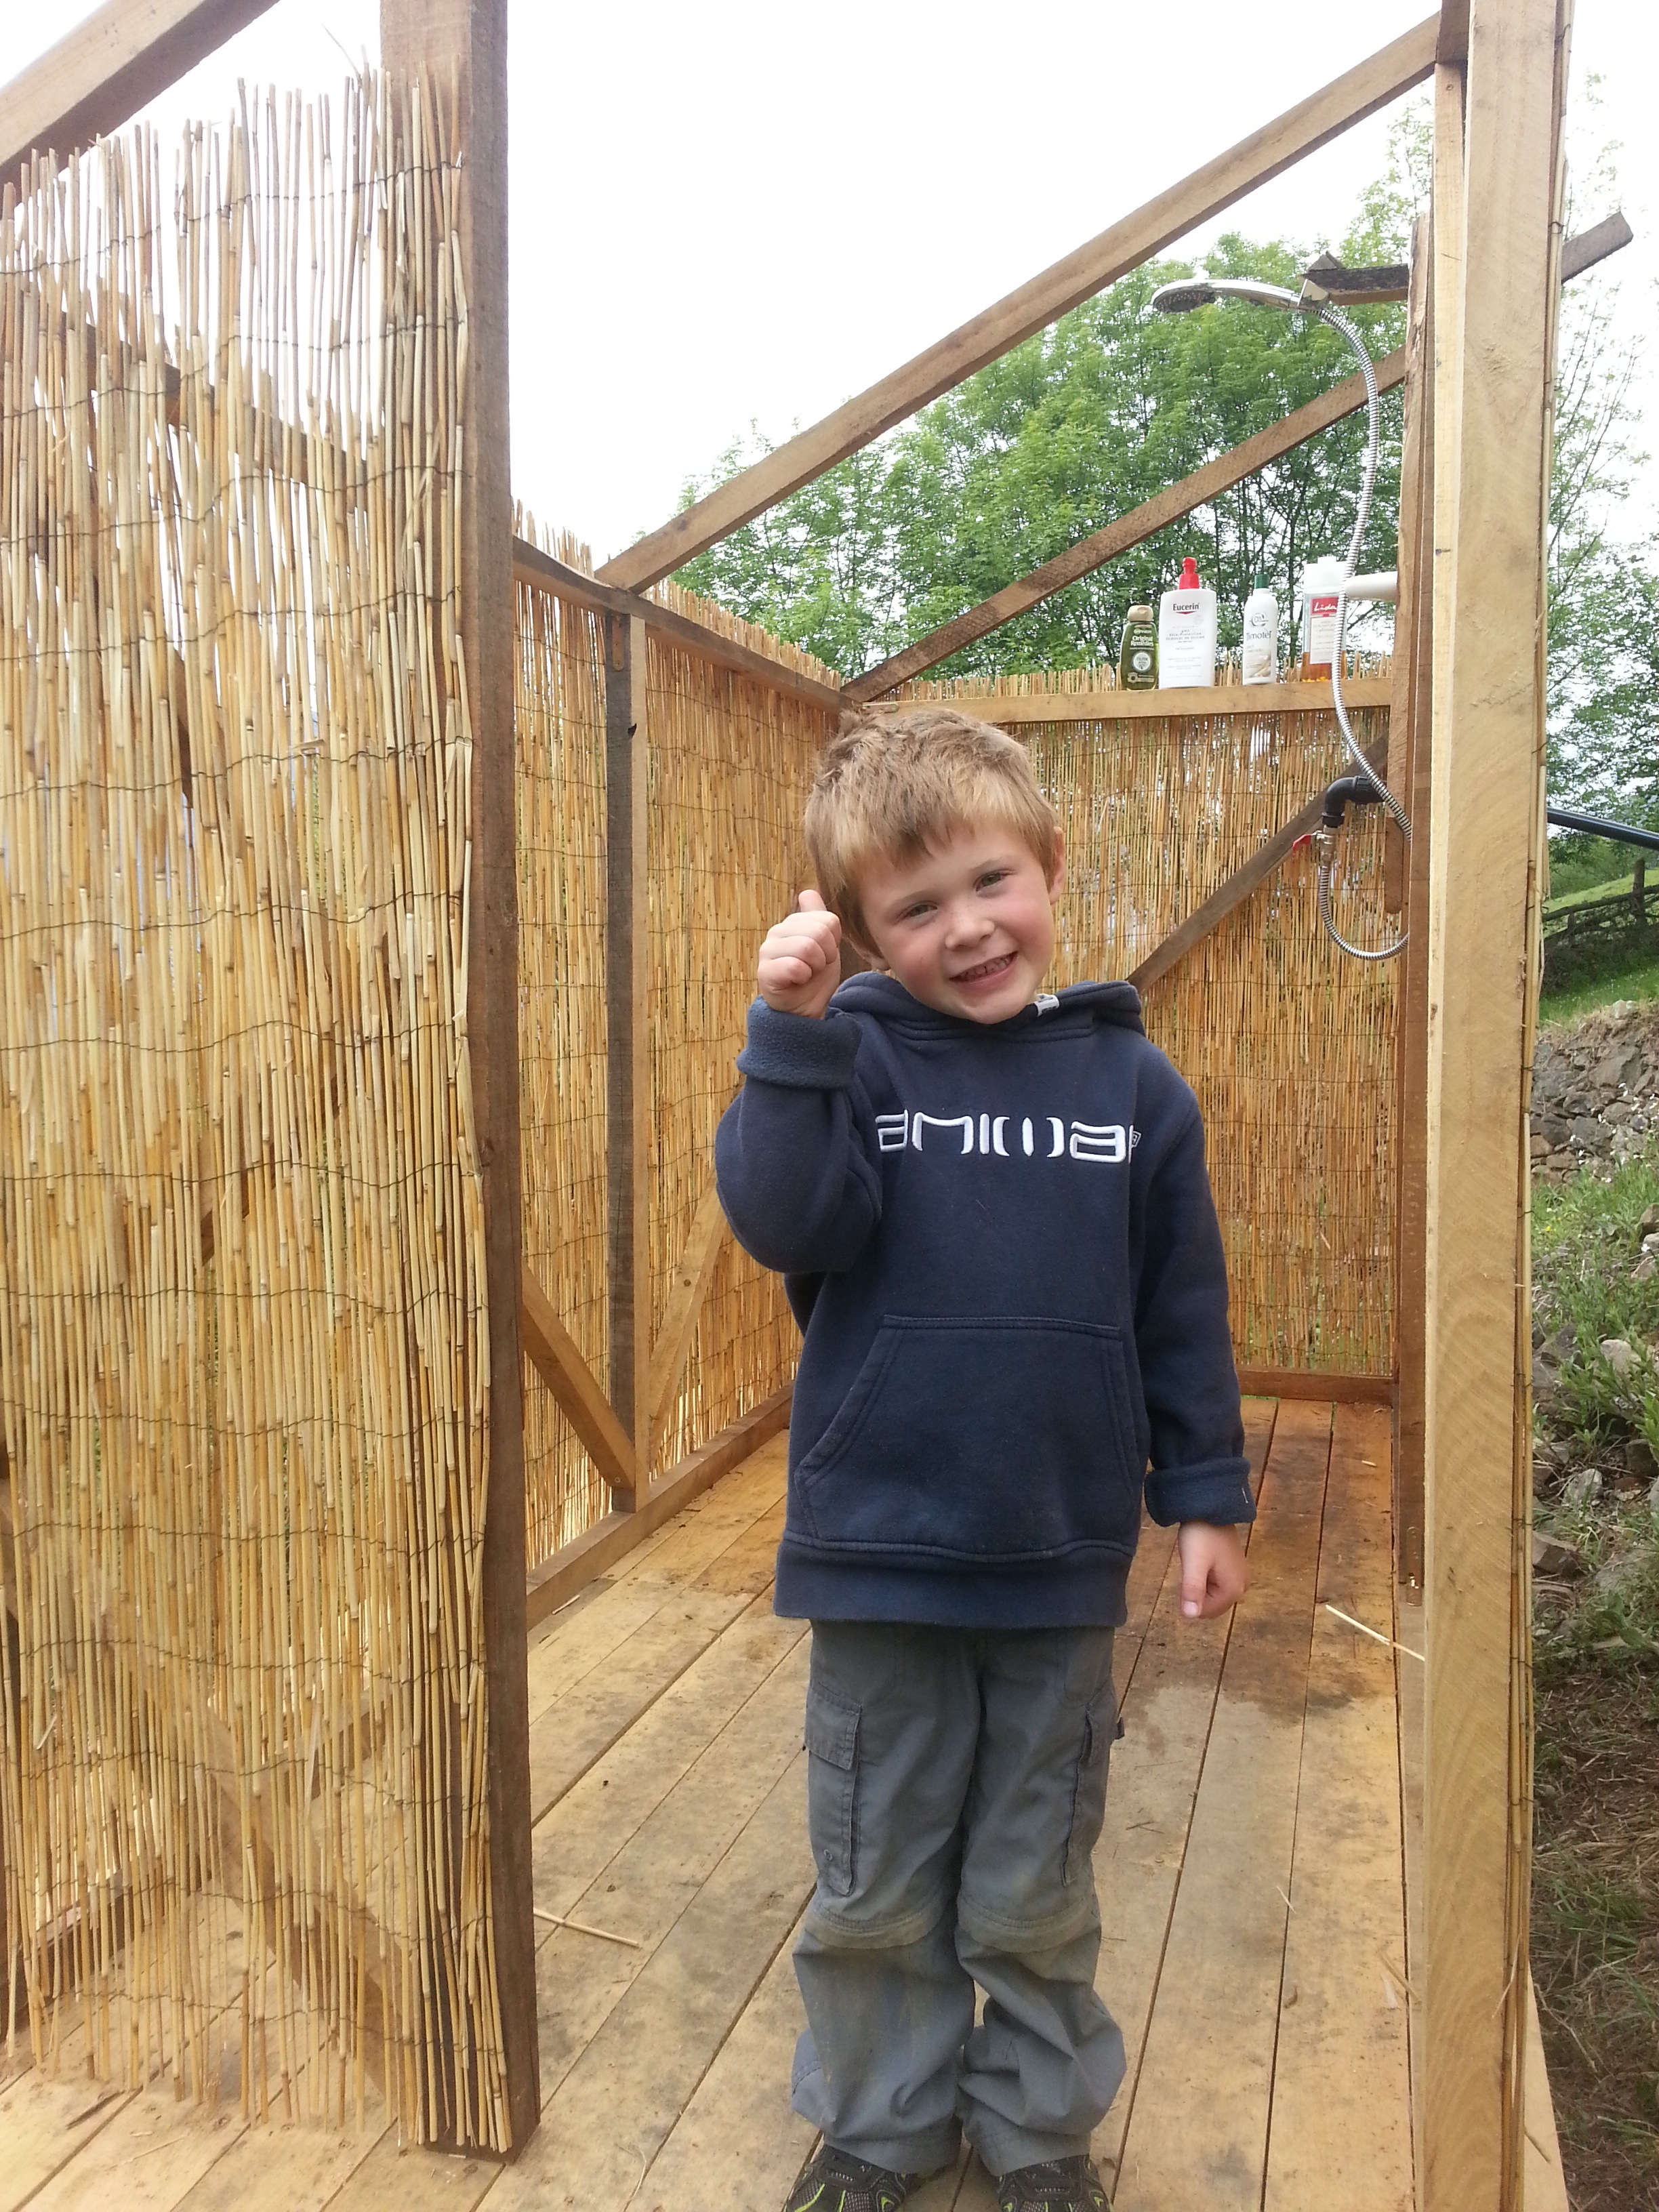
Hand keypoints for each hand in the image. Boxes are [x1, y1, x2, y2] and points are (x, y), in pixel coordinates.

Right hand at [758, 889, 842, 1018]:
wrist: (803, 1008)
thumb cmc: (814, 976)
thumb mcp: (825, 943)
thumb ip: (819, 917)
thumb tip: (807, 892)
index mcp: (793, 922)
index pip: (828, 920)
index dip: (834, 942)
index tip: (824, 954)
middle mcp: (777, 931)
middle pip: (819, 932)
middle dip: (826, 955)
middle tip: (816, 967)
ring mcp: (767, 951)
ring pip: (807, 948)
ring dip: (815, 967)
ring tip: (807, 974)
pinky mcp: (764, 971)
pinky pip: (795, 966)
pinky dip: (803, 977)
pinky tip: (797, 982)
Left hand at [1177, 1521, 1247, 1621]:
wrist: (1211, 1507)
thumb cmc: (1201, 1535)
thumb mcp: (1193, 1563)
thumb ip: (1192, 1590)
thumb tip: (1189, 1617)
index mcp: (1233, 1590)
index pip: (1204, 1612)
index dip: (1189, 1597)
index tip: (1187, 1574)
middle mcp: (1241, 1587)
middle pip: (1210, 1605)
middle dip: (1196, 1591)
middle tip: (1192, 1567)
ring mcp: (1240, 1577)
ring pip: (1212, 1595)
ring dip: (1200, 1584)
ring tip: (1196, 1562)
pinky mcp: (1235, 1568)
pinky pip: (1216, 1584)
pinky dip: (1205, 1577)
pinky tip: (1202, 1560)